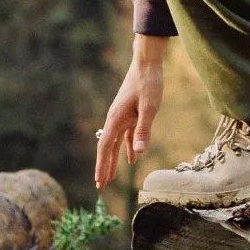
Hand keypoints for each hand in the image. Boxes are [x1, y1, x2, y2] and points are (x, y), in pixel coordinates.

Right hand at [94, 34, 167, 188]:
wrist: (146, 63)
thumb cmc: (148, 83)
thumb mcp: (149, 107)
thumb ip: (143, 129)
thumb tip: (138, 153)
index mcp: (116, 119)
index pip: (105, 147)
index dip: (102, 165)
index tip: (99, 181)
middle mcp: (115, 119)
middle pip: (106, 147)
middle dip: (103, 166)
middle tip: (100, 186)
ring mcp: (122, 116)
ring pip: (115, 143)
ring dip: (113, 160)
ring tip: (111, 177)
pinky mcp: (130, 113)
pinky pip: (125, 135)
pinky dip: (127, 147)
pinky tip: (132, 158)